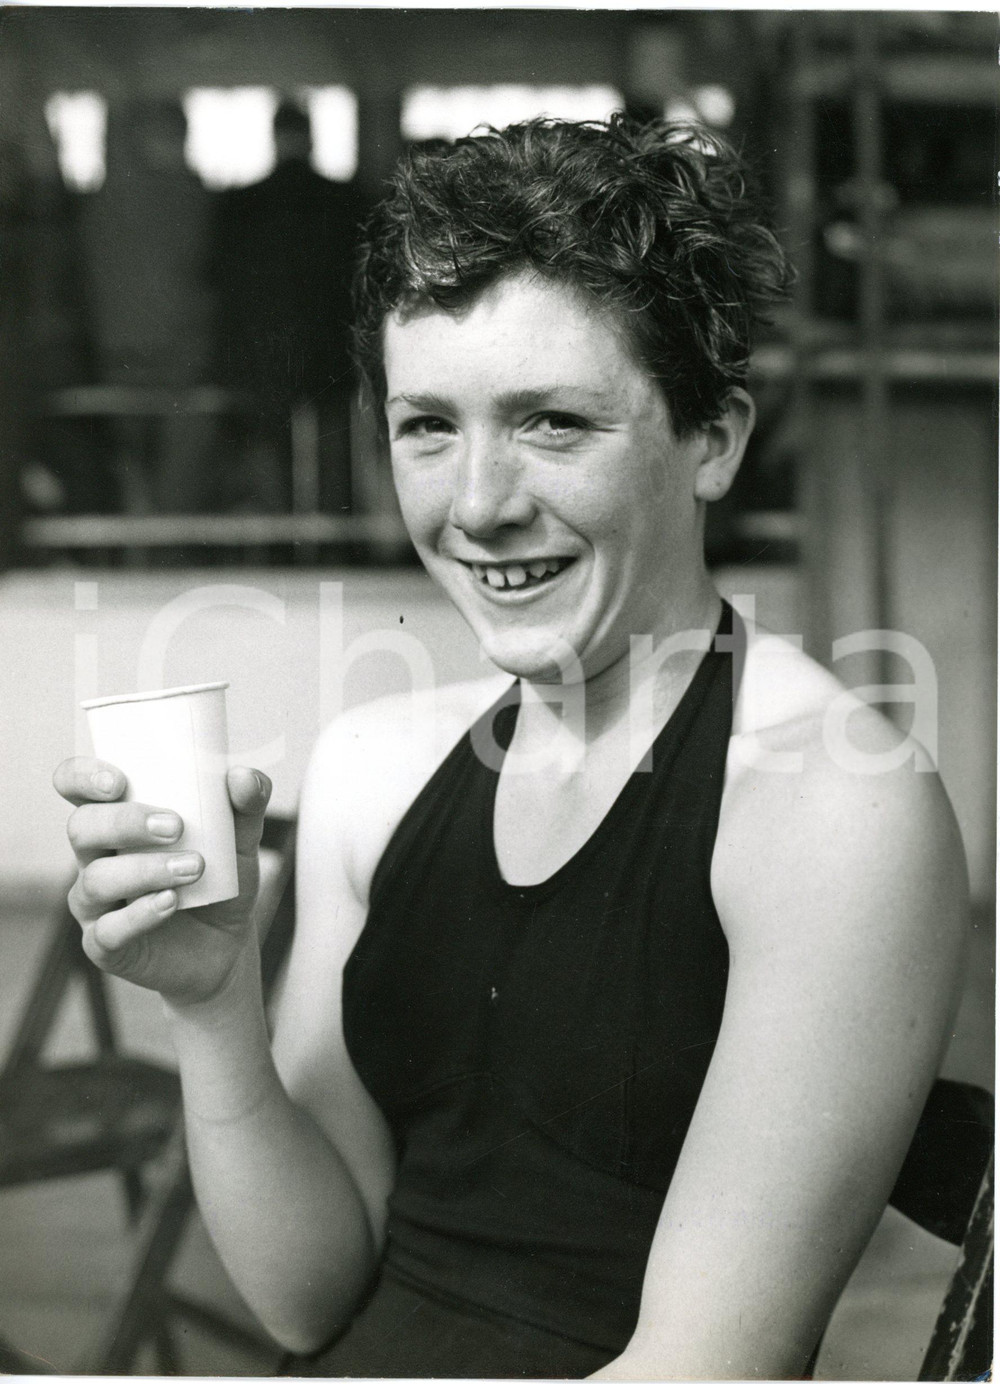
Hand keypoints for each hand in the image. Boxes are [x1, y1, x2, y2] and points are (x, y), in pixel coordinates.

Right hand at [53, 757, 271, 1008]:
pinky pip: (108, 930)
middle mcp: (96, 857)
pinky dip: (139, 915)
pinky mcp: (105, 944)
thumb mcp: (240, 839)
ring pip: (97, 880)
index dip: (82, 777)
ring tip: (194, 868)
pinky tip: (170, 903)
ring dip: (145, 870)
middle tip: (175, 826)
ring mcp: (95, 902)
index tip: (119, 781)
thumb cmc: (219, 878)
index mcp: (116, 819)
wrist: (228, 944)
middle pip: (82, 828)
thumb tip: (242, 776)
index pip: (75, 786)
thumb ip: (246, 805)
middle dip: (124, 823)